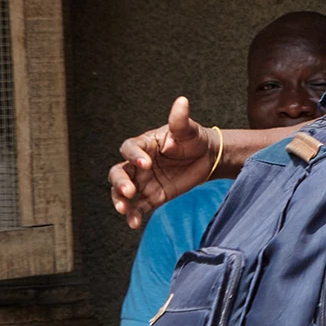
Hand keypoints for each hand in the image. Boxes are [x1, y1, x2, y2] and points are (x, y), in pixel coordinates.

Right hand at [109, 97, 217, 228]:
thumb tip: (182, 101)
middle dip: (119, 182)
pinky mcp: (152, 196)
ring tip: (124, 209)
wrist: (207, 157)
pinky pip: (138, 207)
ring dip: (120, 200)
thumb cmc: (194, 139)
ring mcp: (143, 181)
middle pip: (118, 173)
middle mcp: (138, 164)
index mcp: (143, 145)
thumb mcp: (188, 129)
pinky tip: (133, 224)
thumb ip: (181, 119)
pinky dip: (133, 215)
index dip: (133, 156)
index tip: (145, 163)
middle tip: (129, 190)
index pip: (129, 149)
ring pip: (122, 192)